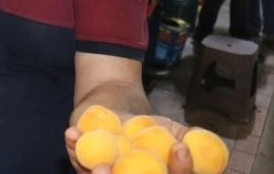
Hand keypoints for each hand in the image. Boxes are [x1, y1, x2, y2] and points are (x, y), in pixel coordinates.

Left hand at [65, 117, 192, 172]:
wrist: (115, 106)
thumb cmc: (147, 127)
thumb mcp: (172, 131)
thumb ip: (189, 139)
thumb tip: (201, 139)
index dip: (180, 170)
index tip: (179, 148)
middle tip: (120, 170)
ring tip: (100, 167)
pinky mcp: (83, 164)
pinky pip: (77, 161)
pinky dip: (74, 147)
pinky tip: (72, 134)